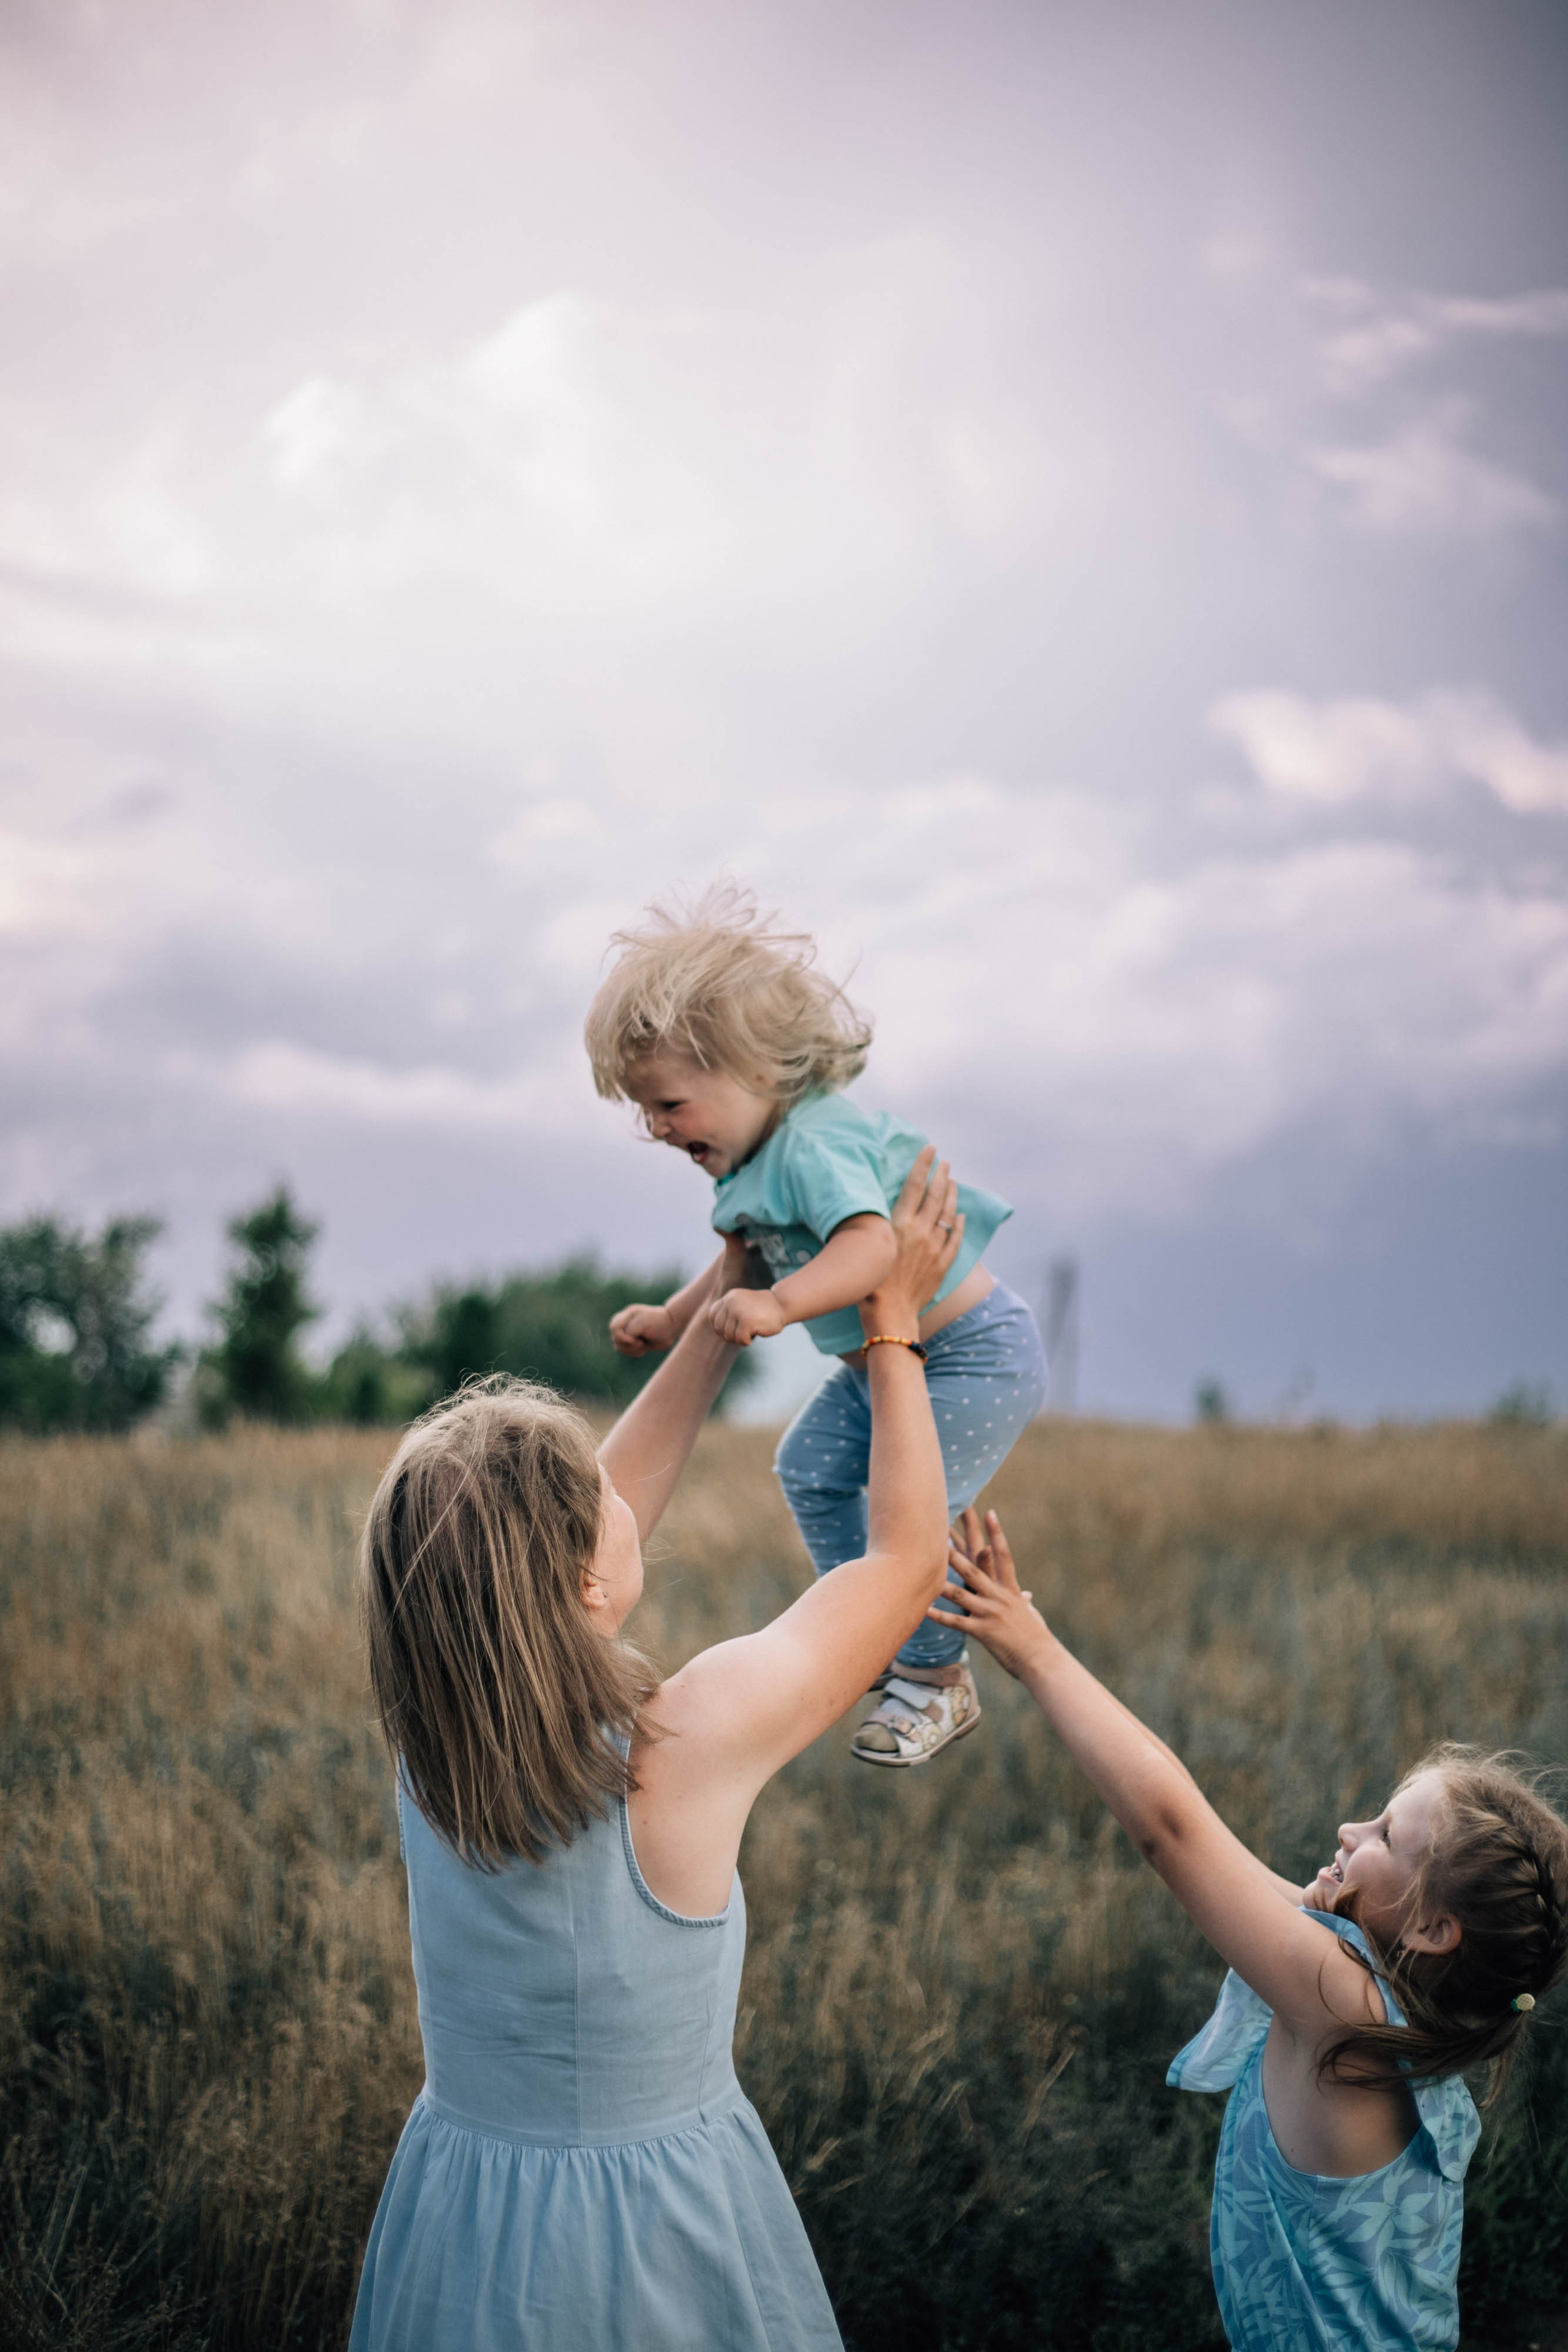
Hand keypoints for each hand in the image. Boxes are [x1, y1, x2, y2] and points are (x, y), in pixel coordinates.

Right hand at [609, 1302, 676, 1357]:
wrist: (672, 1327)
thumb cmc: (659, 1323)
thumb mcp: (642, 1324)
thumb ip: (628, 1331)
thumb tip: (623, 1341)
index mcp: (628, 1315)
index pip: (614, 1327)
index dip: (621, 1336)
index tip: (634, 1340)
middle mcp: (626, 1323)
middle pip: (615, 1338)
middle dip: (627, 1344)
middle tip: (641, 1343)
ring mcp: (629, 1332)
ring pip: (618, 1346)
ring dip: (631, 1350)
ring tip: (643, 1345)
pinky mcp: (634, 1342)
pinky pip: (626, 1351)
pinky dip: (634, 1352)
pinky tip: (644, 1349)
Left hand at [707, 1287, 787, 1346]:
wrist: (783, 1305)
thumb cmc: (763, 1310)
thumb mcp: (742, 1306)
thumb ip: (730, 1313)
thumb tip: (718, 1332)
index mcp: (729, 1297)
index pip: (713, 1316)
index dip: (720, 1327)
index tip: (733, 1330)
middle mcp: (731, 1302)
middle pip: (719, 1329)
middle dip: (731, 1335)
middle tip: (744, 1333)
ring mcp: (738, 1311)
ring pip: (729, 1336)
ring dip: (741, 1338)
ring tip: (753, 1329)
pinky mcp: (747, 1321)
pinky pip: (741, 1340)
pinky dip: (749, 1341)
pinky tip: (757, 1332)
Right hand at [859, 1145, 962, 1337]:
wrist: (890, 1316)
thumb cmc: (869, 1284)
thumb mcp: (869, 1246)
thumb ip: (879, 1225)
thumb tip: (881, 1206)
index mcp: (899, 1224)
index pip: (914, 1185)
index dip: (923, 1164)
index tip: (930, 1149)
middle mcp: (920, 1231)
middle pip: (935, 1195)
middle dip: (941, 1175)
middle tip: (945, 1162)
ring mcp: (934, 1248)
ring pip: (948, 1213)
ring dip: (952, 1195)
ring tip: (953, 1180)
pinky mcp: (942, 1264)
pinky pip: (955, 1238)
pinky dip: (959, 1224)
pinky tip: (961, 1215)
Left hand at [927, 1507, 1050, 1680]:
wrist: (1042, 1659)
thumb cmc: (1037, 1637)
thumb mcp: (1030, 1614)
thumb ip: (1024, 1602)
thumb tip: (1026, 1597)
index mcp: (1012, 1590)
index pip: (1004, 1555)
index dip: (997, 1533)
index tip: (990, 1513)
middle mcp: (1000, 1598)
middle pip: (975, 1570)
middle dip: (957, 1552)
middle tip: (943, 1533)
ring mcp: (990, 1614)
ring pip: (961, 1594)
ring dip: (942, 1581)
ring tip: (924, 1570)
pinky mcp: (983, 1632)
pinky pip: (957, 1622)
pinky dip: (940, 1616)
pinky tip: (925, 1610)